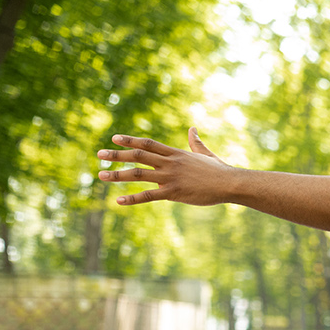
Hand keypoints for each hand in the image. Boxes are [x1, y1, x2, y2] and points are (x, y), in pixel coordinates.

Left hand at [96, 128, 236, 206]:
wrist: (230, 183)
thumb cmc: (219, 170)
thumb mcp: (205, 153)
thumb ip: (195, 142)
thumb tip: (192, 129)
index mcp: (175, 153)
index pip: (147, 143)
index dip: (130, 140)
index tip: (114, 138)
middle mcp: (169, 163)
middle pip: (138, 156)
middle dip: (117, 155)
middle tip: (99, 155)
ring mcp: (170, 177)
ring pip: (138, 174)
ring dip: (117, 175)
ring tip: (100, 176)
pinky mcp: (173, 192)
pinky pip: (149, 195)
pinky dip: (132, 198)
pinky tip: (118, 200)